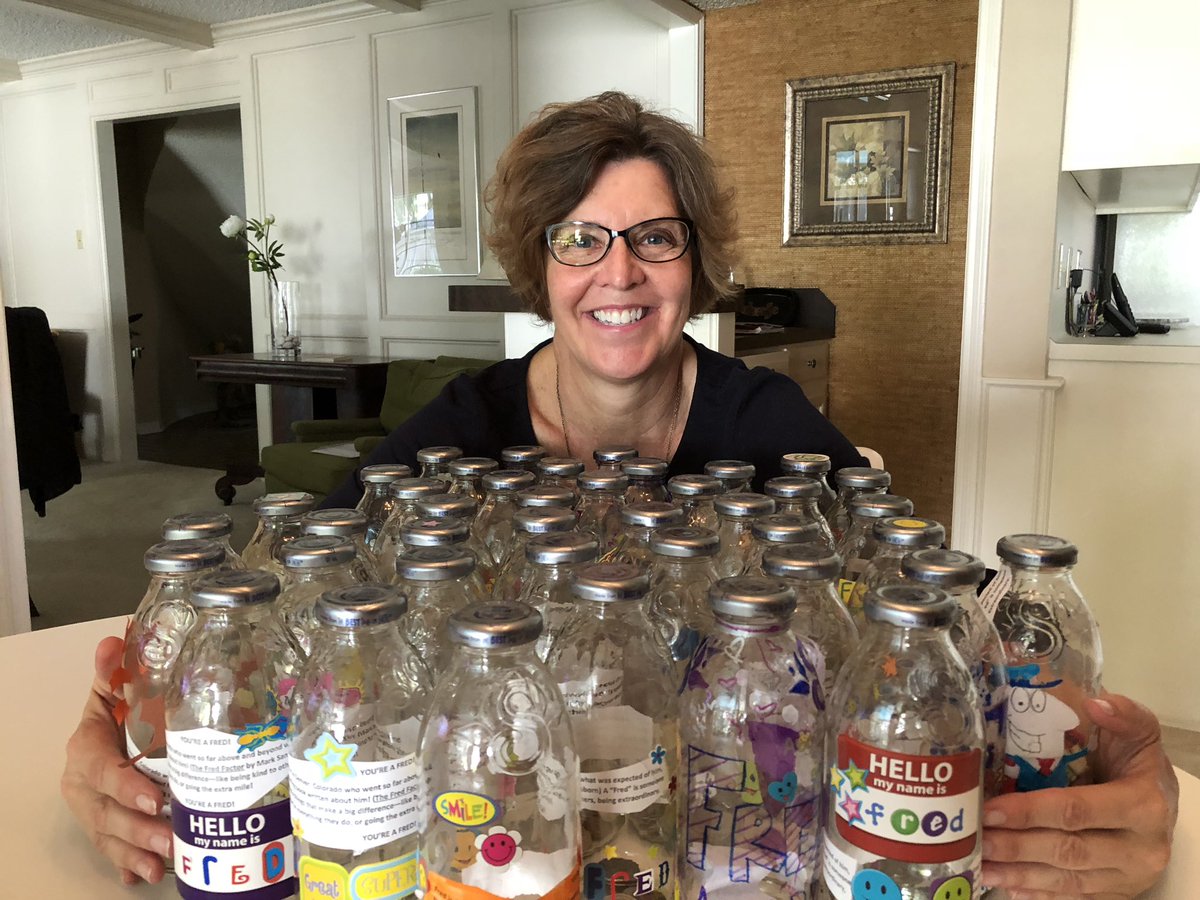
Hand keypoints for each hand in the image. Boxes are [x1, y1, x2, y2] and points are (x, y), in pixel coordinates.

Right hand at [60, 636, 171, 884]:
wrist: (104, 735)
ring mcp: (92, 810)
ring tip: (167, 862)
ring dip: (136, 852)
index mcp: (86, 750)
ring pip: (109, 835)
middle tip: (172, 839)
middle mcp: (83, 786)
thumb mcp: (112, 690)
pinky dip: (127, 867)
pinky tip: (146, 877)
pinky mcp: (104, 828)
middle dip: (138, 829)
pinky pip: (112, 852)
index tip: (151, 799)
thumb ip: (115, 670)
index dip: (124, 786)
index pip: (100, 770)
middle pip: (105, 812)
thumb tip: (114, 639)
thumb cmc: (114, 712)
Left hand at [981, 693, 1178, 898]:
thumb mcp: (1139, 734)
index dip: (1032, 812)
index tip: (992, 810)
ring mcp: (1130, 876)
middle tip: (977, 840)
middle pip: (1069, 850)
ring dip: (1021, 875)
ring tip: (982, 867)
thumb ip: (1124, 716)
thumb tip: (1096, 701)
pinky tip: (1008, 888)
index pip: (1078, 810)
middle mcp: (1140, 847)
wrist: (1166, 803)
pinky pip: (1077, 898)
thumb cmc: (1139, 764)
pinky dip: (1040, 895)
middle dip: (1017, 847)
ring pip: (1069, 880)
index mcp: (1143, 805)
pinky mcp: (1119, 892)